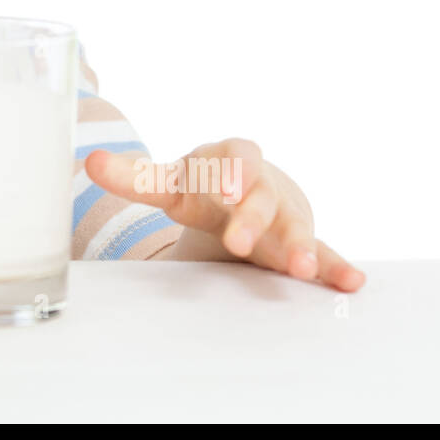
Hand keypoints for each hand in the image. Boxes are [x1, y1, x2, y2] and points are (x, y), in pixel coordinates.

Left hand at [85, 138, 365, 290]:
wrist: (247, 190)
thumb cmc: (203, 185)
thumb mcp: (171, 181)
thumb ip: (133, 176)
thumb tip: (88, 162)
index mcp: (225, 160)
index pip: (229, 157)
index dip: (228, 170)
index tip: (222, 187)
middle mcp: (258, 183)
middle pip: (259, 194)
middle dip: (250, 215)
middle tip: (238, 241)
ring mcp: (283, 213)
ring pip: (293, 224)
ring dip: (297, 244)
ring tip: (296, 268)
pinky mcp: (298, 241)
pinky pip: (323, 252)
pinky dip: (334, 267)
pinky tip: (351, 283)